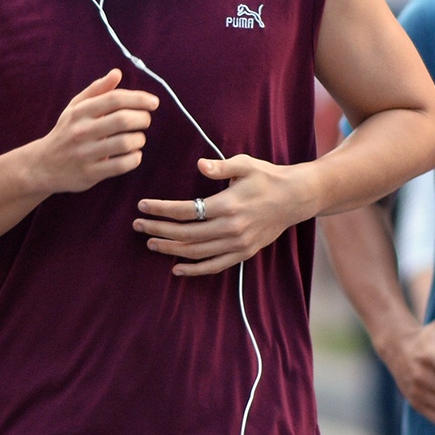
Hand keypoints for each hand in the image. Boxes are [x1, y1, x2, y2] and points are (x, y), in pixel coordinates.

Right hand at [27, 69, 157, 194]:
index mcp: (80, 112)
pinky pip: (121, 165)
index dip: (139, 98)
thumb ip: (97, 90)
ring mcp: (85, 153)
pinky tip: (133, 154)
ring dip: (139, 139)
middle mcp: (82, 131)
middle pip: (123, 120)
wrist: (43, 165)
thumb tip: (117, 73)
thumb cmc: (66, 132)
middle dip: (142, 119)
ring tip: (138, 138)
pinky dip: (134, 159)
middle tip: (145, 121)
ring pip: (125, 143)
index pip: (115, 99)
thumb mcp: (76, 107)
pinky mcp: (90, 173)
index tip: (153, 102)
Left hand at [135, 156, 316, 276]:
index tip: (142, 206)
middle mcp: (231, 228)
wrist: (295, 198)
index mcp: (228, 205)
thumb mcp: (246, 164)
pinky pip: (214, 266)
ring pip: (196, 252)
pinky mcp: (243, 253)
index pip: (186, 210)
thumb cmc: (268, 177)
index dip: (161, 209)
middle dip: (159, 229)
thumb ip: (221, 166)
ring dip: (170, 249)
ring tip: (151, 242)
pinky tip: (176, 268)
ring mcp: (238, 244)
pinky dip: (194, 269)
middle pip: (186, 233)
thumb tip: (199, 165)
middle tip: (138, 224)